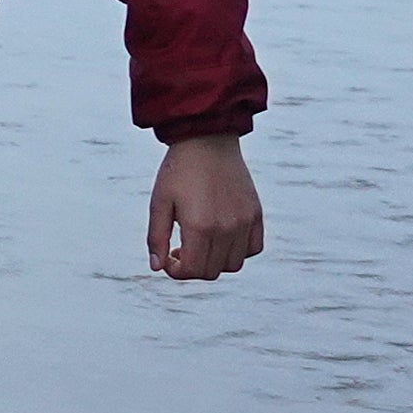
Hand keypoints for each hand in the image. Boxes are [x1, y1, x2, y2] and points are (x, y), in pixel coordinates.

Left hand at [147, 132, 262, 279]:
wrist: (206, 140)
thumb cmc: (178, 171)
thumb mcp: (159, 203)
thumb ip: (156, 238)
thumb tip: (157, 267)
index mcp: (200, 226)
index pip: (194, 270)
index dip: (177, 272)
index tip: (169, 260)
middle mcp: (226, 228)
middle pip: (212, 271)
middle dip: (193, 268)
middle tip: (180, 250)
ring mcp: (245, 222)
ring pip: (234, 264)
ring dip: (215, 262)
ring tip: (200, 243)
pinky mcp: (256, 214)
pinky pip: (254, 248)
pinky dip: (238, 251)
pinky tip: (221, 237)